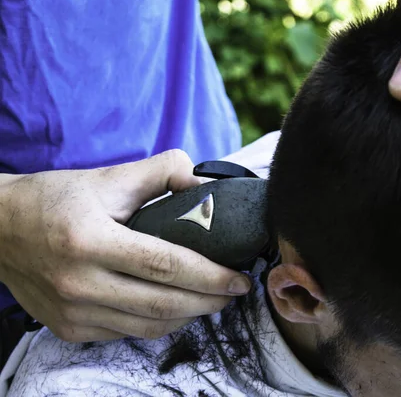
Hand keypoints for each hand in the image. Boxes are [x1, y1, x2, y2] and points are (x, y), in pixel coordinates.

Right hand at [0, 150, 250, 341]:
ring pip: (149, 327)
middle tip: (235, 291)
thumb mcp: (108, 177)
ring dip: (189, 316)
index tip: (239, 278)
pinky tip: (175, 309)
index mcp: (90, 240)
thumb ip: (162, 171)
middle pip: (163, 303)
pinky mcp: (69, 328)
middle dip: (210, 301)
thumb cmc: (55, 199)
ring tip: (212, 300)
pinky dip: (159, 324)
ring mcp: (72, 311)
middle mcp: (79, 282)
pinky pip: (127, 334)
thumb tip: (206, 185)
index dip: (210, 276)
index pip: (165, 265)